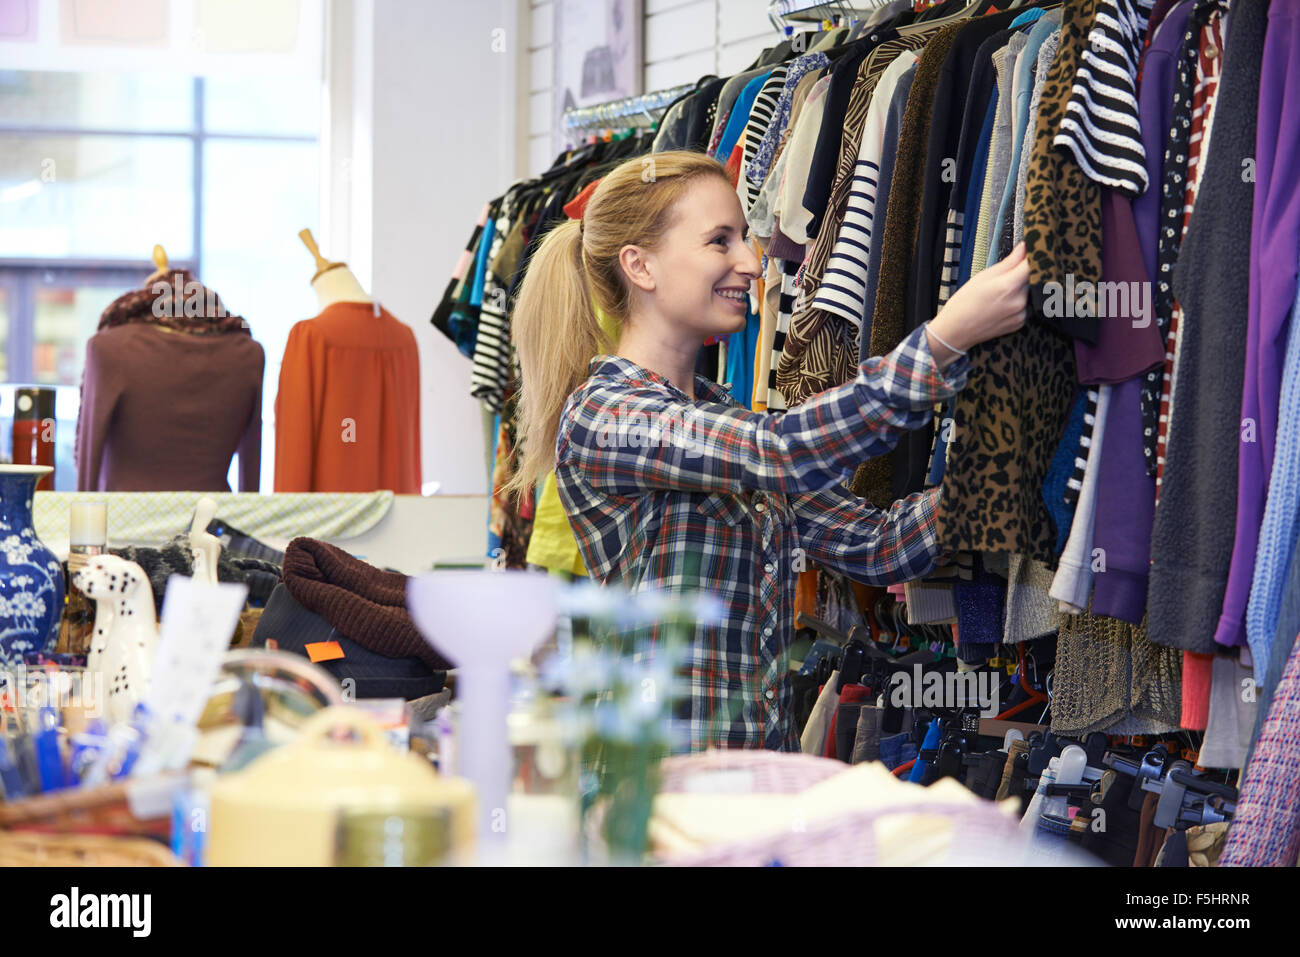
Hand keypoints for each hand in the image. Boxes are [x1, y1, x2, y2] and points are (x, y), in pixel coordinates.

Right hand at [925, 241, 1028, 365]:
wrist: (956, 331)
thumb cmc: (964, 304)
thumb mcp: (983, 276)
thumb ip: (1008, 262)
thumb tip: (1024, 248)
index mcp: (1008, 286)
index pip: (1032, 264)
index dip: (1031, 256)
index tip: (1029, 253)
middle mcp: (1018, 301)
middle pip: (1031, 278)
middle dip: (1022, 274)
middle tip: (1005, 277)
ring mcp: (1020, 314)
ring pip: (1028, 292)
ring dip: (1019, 288)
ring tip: (999, 294)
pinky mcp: (1020, 323)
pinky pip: (1024, 305)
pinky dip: (1016, 302)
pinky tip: (1001, 305)